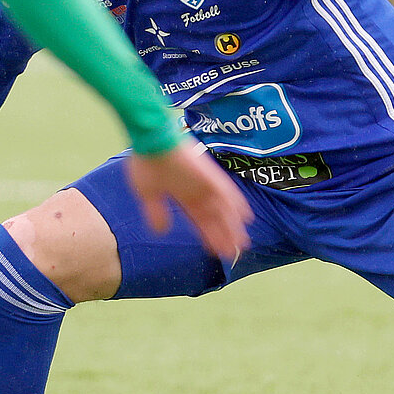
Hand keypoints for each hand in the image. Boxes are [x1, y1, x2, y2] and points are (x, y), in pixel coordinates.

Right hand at [124, 141, 253, 261]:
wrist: (151, 139)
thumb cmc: (147, 163)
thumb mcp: (148, 193)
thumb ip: (156, 212)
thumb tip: (161, 231)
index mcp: (184, 197)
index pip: (200, 221)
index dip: (208, 236)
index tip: (215, 252)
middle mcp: (199, 192)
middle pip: (216, 219)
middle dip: (224, 236)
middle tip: (234, 253)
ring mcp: (206, 184)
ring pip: (225, 209)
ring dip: (233, 226)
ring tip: (242, 244)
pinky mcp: (210, 175)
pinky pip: (227, 192)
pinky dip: (236, 204)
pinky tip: (246, 217)